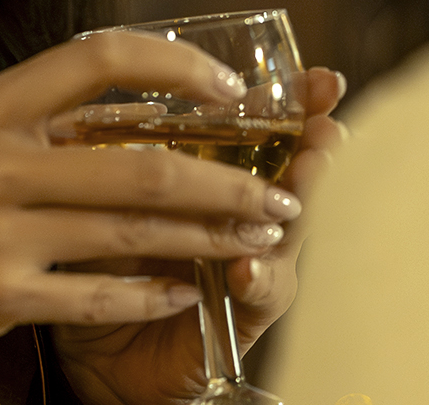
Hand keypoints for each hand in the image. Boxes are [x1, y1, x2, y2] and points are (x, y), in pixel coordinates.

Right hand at [0, 31, 306, 386]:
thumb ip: (34, 126)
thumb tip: (123, 111)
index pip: (100, 58)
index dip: (176, 68)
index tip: (227, 87)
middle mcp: (1, 161)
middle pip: (143, 163)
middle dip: (226, 182)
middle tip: (277, 196)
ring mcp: (2, 230)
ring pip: (135, 230)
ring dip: (208, 237)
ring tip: (254, 240)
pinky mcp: (0, 294)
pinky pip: (99, 292)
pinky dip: (152, 294)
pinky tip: (183, 294)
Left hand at [50, 65, 347, 404]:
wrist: (101, 349)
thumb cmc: (105, 261)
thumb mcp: (112, 197)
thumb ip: (132, 158)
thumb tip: (136, 103)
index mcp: (215, 173)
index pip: (264, 128)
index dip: (295, 102)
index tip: (319, 79)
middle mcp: (244, 213)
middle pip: (292, 170)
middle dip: (317, 145)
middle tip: (327, 126)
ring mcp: (253, 260)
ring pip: (290, 226)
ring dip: (302, 201)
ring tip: (308, 176)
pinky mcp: (246, 312)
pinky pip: (260, 292)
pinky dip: (257, 278)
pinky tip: (249, 268)